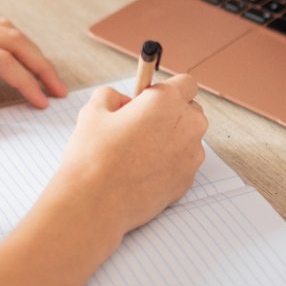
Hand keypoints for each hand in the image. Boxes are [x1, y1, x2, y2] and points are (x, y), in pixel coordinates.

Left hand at [0, 8, 66, 129]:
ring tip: (42, 74)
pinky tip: (13, 53)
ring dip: (27, 48)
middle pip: (12, 38)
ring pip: (2, 25)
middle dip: (39, 64)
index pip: (2, 61)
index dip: (27, 83)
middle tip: (58, 88)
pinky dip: (7, 36)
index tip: (43, 102)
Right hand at [45, 74, 207, 238]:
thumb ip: (112, 95)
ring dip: (171, 140)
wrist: (95, 202)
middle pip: (191, 111)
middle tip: (141, 126)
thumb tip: (123, 102)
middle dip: (172, 114)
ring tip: (139, 153)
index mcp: (168, 101)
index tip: (150, 100)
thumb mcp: (94, 110)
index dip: (166, 90)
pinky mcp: (188, 181)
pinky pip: (184, 163)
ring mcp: (192, 156)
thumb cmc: (93, 155)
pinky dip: (170, 164)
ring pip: (188, 139)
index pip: (186, 83)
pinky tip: (143, 171)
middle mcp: (188, 126)